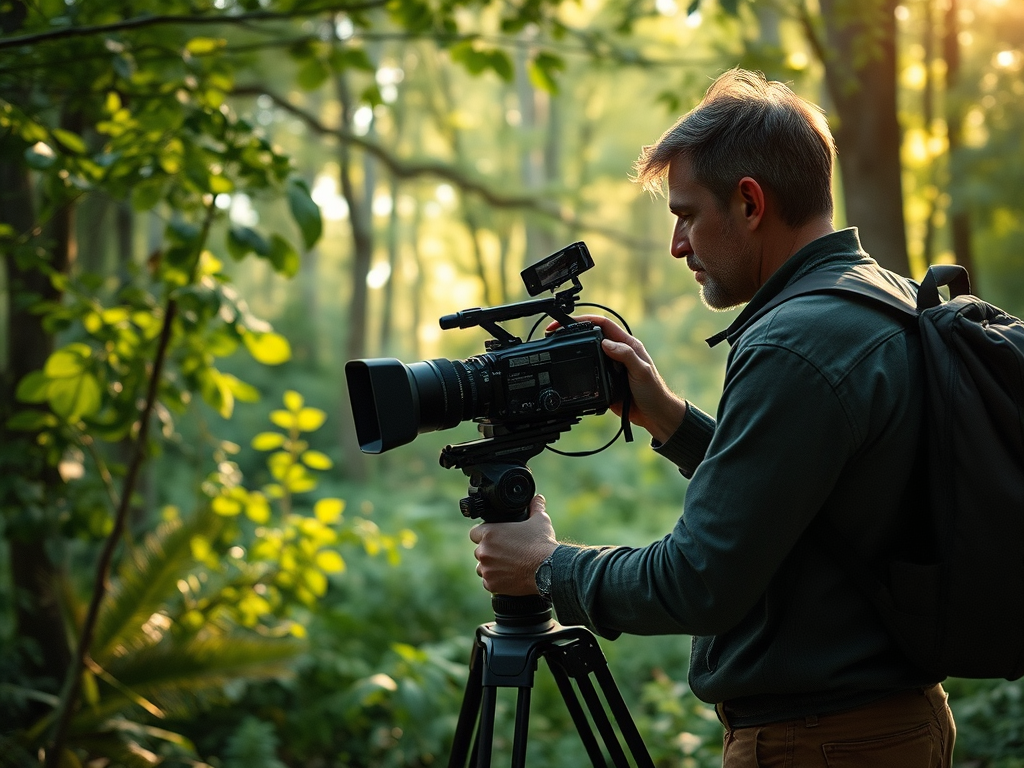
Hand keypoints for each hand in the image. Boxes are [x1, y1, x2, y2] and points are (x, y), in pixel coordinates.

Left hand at [469, 495, 556, 594]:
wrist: (549, 569)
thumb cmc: (542, 543)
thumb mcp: (540, 520)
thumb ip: (535, 507)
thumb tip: (538, 498)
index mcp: (490, 533)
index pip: (475, 533)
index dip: (483, 534)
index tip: (493, 537)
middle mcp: (484, 551)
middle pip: (479, 551)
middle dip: (489, 551)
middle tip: (505, 552)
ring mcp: (487, 569)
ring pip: (482, 567)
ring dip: (491, 566)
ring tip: (507, 565)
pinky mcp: (492, 584)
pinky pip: (488, 582)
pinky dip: (496, 581)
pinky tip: (508, 577)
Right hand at [564, 315, 687, 443]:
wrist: (655, 416)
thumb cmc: (654, 392)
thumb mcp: (642, 371)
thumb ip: (626, 355)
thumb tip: (606, 342)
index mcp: (627, 345)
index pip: (602, 325)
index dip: (583, 320)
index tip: (566, 322)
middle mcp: (617, 353)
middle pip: (591, 336)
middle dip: (572, 332)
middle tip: (554, 333)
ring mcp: (610, 367)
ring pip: (588, 354)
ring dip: (573, 350)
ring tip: (556, 348)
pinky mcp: (604, 381)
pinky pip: (588, 372)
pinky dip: (578, 370)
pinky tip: (568, 371)